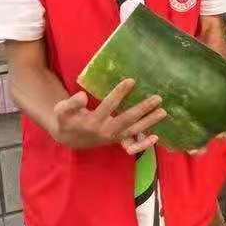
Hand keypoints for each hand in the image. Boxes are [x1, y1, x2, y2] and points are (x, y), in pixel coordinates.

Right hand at [51, 79, 165, 154]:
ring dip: (149, 122)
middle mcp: (105, 131)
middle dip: (143, 109)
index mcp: (92, 122)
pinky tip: (156, 137)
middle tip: (158, 98)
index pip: (108, 106)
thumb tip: (82, 96)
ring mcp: (113, 138)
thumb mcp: (62, 110)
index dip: (120, 93)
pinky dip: (144, 143)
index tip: (131, 80)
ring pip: (133, 130)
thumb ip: (71, 103)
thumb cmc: (66, 120)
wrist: (69, 139)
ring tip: (163, 112)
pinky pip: (132, 145)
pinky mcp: (117, 140)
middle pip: (127, 119)